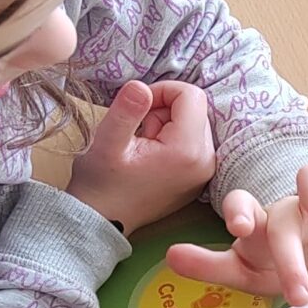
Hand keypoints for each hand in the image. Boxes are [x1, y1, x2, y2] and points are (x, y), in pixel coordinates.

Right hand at [68, 80, 216, 232]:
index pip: (192, 95)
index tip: (138, 107)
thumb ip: (126, 111)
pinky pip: (192, 139)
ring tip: (142, 145)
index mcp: (188, 151)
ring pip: (192, 121)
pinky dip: (171, 138)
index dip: (162, 90)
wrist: (104, 221)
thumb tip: (141, 86)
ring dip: (166, 123)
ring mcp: (205, 170)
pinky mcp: (199, 175)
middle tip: (138, 131)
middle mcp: (206, 161)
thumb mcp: (107, 143)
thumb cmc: (102, 184)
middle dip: (163, 109)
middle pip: (195, 108)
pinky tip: (150, 155)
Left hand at [163, 162, 307, 306]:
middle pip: (283, 216)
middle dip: (290, 255)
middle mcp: (284, 207)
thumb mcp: (246, 271)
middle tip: (299, 292)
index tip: (240, 228)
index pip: (241, 205)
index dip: (239, 212)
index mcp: (258, 224)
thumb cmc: (278, 262)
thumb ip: (210, 266)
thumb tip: (170, 256)